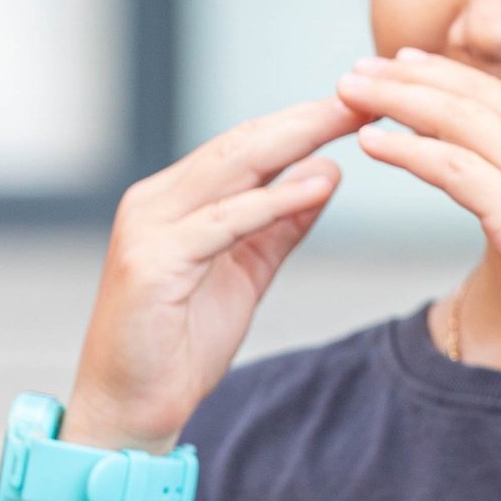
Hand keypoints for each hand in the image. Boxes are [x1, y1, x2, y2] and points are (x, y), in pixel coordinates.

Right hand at [67, 99, 364, 450]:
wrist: (132, 406)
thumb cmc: (182, 341)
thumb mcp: (247, 271)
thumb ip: (280, 225)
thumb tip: (325, 174)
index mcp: (177, 199)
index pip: (248, 144)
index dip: (305, 122)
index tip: (362, 105)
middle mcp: (157, 201)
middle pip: (244, 144)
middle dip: (309, 118)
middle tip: (368, 95)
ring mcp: (150, 228)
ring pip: (232, 169)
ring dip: (297, 141)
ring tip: (352, 120)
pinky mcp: (154, 262)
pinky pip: (224, 222)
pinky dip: (272, 201)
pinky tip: (318, 184)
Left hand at [337, 50, 500, 379]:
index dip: (460, 81)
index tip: (417, 68)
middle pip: (480, 97)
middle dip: (417, 75)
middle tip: (367, 68)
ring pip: (459, 119)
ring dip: (398, 100)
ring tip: (350, 92)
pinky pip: (451, 166)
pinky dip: (405, 148)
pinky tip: (370, 142)